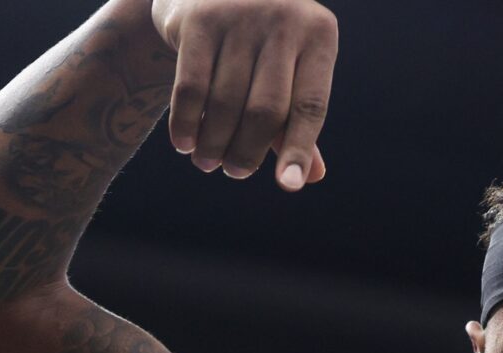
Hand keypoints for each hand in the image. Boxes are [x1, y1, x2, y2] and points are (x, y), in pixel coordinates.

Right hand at [150, 0, 335, 189]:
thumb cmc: (263, 39)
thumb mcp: (292, 67)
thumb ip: (299, 119)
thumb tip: (311, 177)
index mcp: (318, 35)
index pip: (311, 105)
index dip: (299, 149)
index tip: (288, 185)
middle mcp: (283, 22)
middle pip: (266, 109)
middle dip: (247, 151)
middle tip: (234, 173)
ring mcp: (240, 17)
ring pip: (226, 101)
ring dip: (214, 142)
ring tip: (207, 162)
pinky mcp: (198, 20)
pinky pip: (191, 86)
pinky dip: (187, 122)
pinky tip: (184, 143)